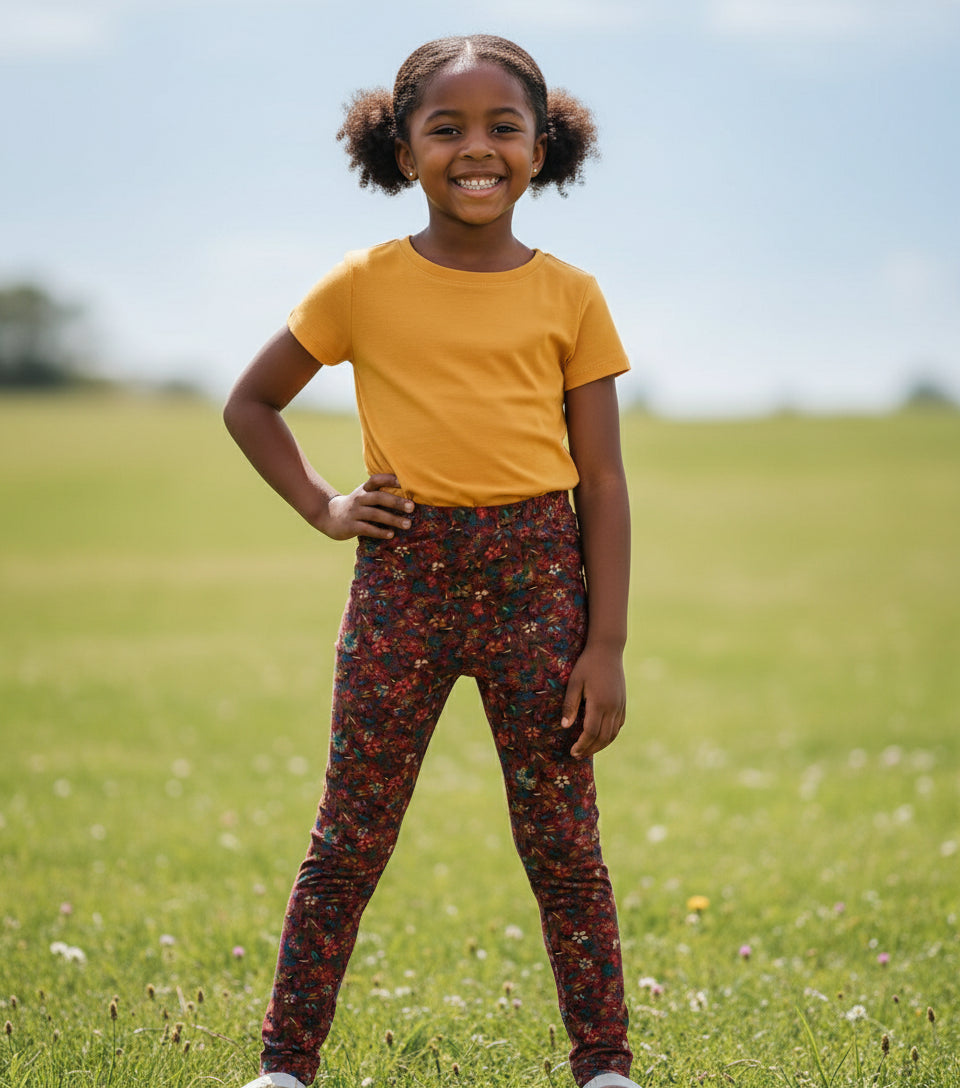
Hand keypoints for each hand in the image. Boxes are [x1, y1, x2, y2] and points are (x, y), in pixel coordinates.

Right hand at [319, 474, 414, 540]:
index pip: (376, 480)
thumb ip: (381, 493)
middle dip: (396, 502)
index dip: (389, 479)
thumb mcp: (365, 495)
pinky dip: (380, 532)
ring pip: (375, 514)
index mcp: (364, 489)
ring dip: (392, 519)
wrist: (330, 516)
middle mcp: (359, 498)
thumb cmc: (356, 506)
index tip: (404, 481)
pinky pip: (367, 528)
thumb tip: (410, 495)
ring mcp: (354, 512)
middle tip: (412, 507)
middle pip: (379, 497)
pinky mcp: (351, 526)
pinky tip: (391, 534)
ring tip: (408, 524)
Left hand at [561, 643, 626, 759]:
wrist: (608, 650)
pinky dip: (610, 735)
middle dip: (590, 749)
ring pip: (613, 733)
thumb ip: (570, 705)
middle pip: (603, 737)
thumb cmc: (587, 665)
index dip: (582, 745)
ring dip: (601, 745)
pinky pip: (619, 725)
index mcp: (599, 703)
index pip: (591, 732)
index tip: (572, 752)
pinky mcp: (623, 703)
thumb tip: (565, 726)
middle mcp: (612, 707)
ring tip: (588, 750)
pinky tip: (601, 738)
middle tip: (577, 755)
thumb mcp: (574, 683)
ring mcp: (620, 706)